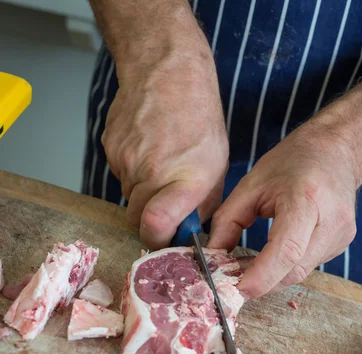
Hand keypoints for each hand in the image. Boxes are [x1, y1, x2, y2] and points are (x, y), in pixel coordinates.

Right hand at [102, 41, 227, 248]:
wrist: (168, 73)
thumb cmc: (199, 120)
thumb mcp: (216, 167)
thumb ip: (202, 205)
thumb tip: (187, 232)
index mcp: (184, 180)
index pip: (155, 226)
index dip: (157, 239)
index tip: (165, 236)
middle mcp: (152, 172)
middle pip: (136, 219)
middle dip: (150, 218)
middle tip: (165, 202)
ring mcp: (127, 160)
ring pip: (128, 197)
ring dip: (142, 192)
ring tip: (159, 165)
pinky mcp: (111, 148)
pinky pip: (119, 175)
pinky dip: (132, 172)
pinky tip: (147, 150)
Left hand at [208, 120, 356, 297]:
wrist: (336, 149)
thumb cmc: (293, 162)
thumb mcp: (251, 184)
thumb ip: (227, 221)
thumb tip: (213, 258)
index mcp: (307, 199)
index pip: (287, 251)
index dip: (260, 277)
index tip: (233, 290)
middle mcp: (331, 222)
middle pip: (293, 270)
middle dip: (259, 282)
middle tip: (230, 281)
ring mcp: (341, 236)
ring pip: (300, 273)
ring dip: (270, 277)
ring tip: (245, 267)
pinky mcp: (342, 244)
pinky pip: (308, 266)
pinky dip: (284, 268)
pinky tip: (269, 258)